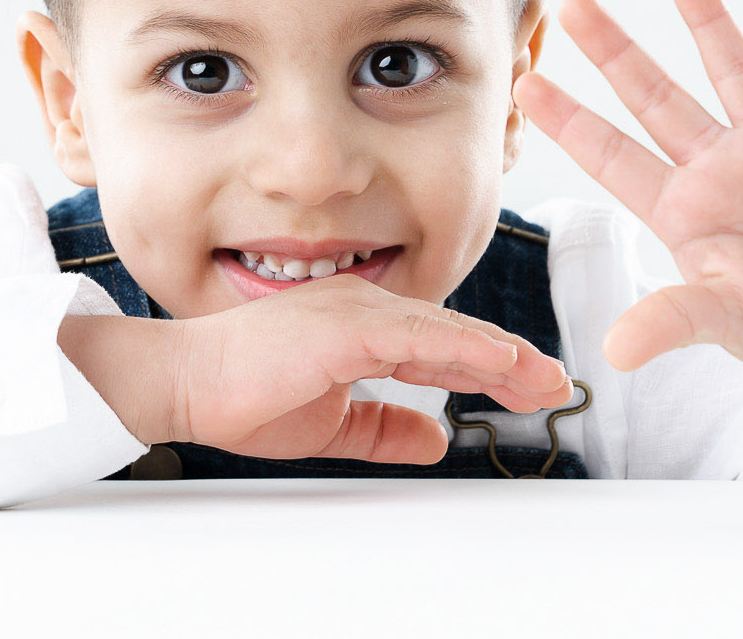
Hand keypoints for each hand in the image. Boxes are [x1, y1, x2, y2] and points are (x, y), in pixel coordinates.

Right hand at [169, 275, 573, 462]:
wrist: (186, 386)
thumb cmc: (245, 397)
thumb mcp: (332, 425)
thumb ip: (384, 427)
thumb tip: (437, 436)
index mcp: (362, 324)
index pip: (442, 345)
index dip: (491, 366)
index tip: (531, 388)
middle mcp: (366, 307)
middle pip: (457, 333)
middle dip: (512, 362)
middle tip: (556, 386)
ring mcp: (356, 311)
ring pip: (448, 330)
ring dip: (503, 356)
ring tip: (545, 379)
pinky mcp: (346, 327)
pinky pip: (419, 336)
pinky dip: (464, 347)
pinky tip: (500, 362)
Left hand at [516, 0, 742, 408]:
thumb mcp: (723, 323)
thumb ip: (673, 321)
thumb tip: (611, 355)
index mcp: (680, 208)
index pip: (610, 155)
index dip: (569, 122)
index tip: (522, 82)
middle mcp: (719, 165)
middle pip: (654, 96)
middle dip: (614, 51)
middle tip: (570, 1)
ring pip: (734, 69)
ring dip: (707, 17)